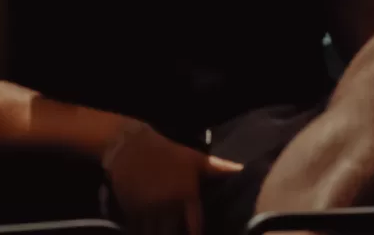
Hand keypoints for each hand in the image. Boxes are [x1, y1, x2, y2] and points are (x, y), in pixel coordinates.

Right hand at [102, 121, 240, 234]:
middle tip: (181, 234)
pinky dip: (143, 233)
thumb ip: (219, 168)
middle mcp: (167, 205)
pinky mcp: (131, 213)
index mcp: (186, 194)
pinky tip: (152, 232)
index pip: (194, 226)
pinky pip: (138, 231)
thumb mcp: (194, 159)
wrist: (131, 147)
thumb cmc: (168, 152)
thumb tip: (243, 169)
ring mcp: (147, 210)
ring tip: (167, 233)